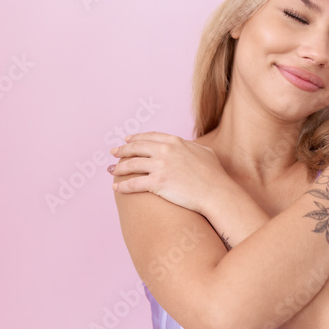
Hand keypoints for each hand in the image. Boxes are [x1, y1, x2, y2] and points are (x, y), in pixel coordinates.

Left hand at [108, 132, 229, 214]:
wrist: (217, 192)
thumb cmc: (214, 175)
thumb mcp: (204, 152)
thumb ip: (190, 147)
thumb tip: (187, 146)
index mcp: (174, 141)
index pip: (149, 137)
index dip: (136, 138)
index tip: (127, 140)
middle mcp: (165, 150)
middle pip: (136, 148)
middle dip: (122, 150)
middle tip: (113, 154)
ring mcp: (160, 166)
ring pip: (131, 164)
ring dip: (119, 168)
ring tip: (112, 171)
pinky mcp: (157, 182)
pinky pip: (134, 183)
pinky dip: (123, 186)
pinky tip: (116, 188)